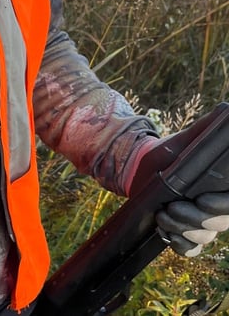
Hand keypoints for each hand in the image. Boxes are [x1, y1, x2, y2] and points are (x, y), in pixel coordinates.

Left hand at [123, 132, 228, 257]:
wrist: (140, 167)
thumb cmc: (169, 153)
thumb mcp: (186, 141)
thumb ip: (206, 130)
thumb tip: (226, 110)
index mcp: (222, 187)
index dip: (223, 206)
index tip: (201, 199)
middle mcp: (217, 207)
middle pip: (219, 224)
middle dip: (194, 219)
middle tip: (170, 209)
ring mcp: (202, 223)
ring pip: (203, 237)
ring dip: (182, 230)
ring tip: (161, 217)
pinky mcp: (185, 233)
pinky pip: (191, 250)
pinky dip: (181, 246)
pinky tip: (168, 236)